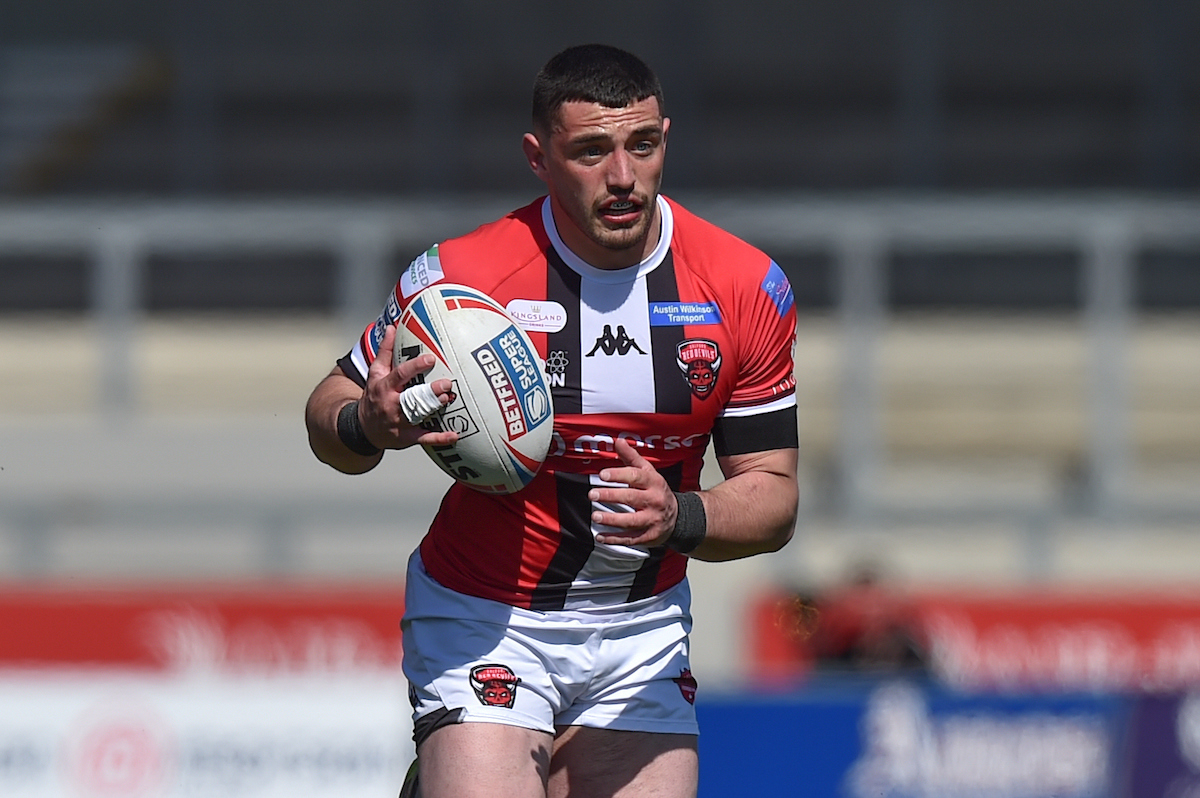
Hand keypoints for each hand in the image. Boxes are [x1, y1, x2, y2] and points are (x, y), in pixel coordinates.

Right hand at [358, 324, 457, 449]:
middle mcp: (391, 405)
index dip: (415, 367)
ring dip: (434, 409)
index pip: (400, 375)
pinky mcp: (407, 437)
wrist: (363, 428)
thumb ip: (385, 351)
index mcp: (384, 387)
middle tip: (447, 383)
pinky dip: (440, 438)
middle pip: (411, 398)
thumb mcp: (375, 373)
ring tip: (448, 399)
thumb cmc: (374, 396)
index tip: (431, 359)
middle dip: (429, 392)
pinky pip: (424, 438)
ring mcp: (399, 422)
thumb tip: (391, 327)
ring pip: (418, 416)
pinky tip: (454, 434)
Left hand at [588, 438, 677, 546]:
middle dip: (612, 496)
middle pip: (632, 498)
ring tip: (595, 516)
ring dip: (612, 520)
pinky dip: (614, 539)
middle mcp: (654, 501)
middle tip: (593, 494)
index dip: (619, 475)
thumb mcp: (648, 472)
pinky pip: (630, 538)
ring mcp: (652, 520)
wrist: (678, 516)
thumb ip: (631, 457)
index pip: (636, 476)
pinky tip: (600, 536)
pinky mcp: (649, 536)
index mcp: (654, 482)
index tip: (602, 475)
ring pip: (632, 521)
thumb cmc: (656, 490)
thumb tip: (617, 441)